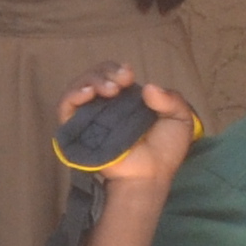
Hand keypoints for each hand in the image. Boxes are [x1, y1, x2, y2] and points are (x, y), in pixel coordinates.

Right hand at [56, 65, 199, 196]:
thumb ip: (172, 99)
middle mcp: (105, 104)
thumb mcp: (180, 119)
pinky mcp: (78, 130)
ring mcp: (90, 116)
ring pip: (79, 86)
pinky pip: (65, 108)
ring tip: (109, 90)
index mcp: (125, 98)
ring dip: (91, 80)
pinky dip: (72, 96)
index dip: (117, 69)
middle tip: (122, 81)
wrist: (151, 175)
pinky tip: (87, 94)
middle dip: (106, 71)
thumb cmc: (165, 151)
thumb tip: (148, 88)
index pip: (113, 74)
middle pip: (94, 75)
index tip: (128, 76)